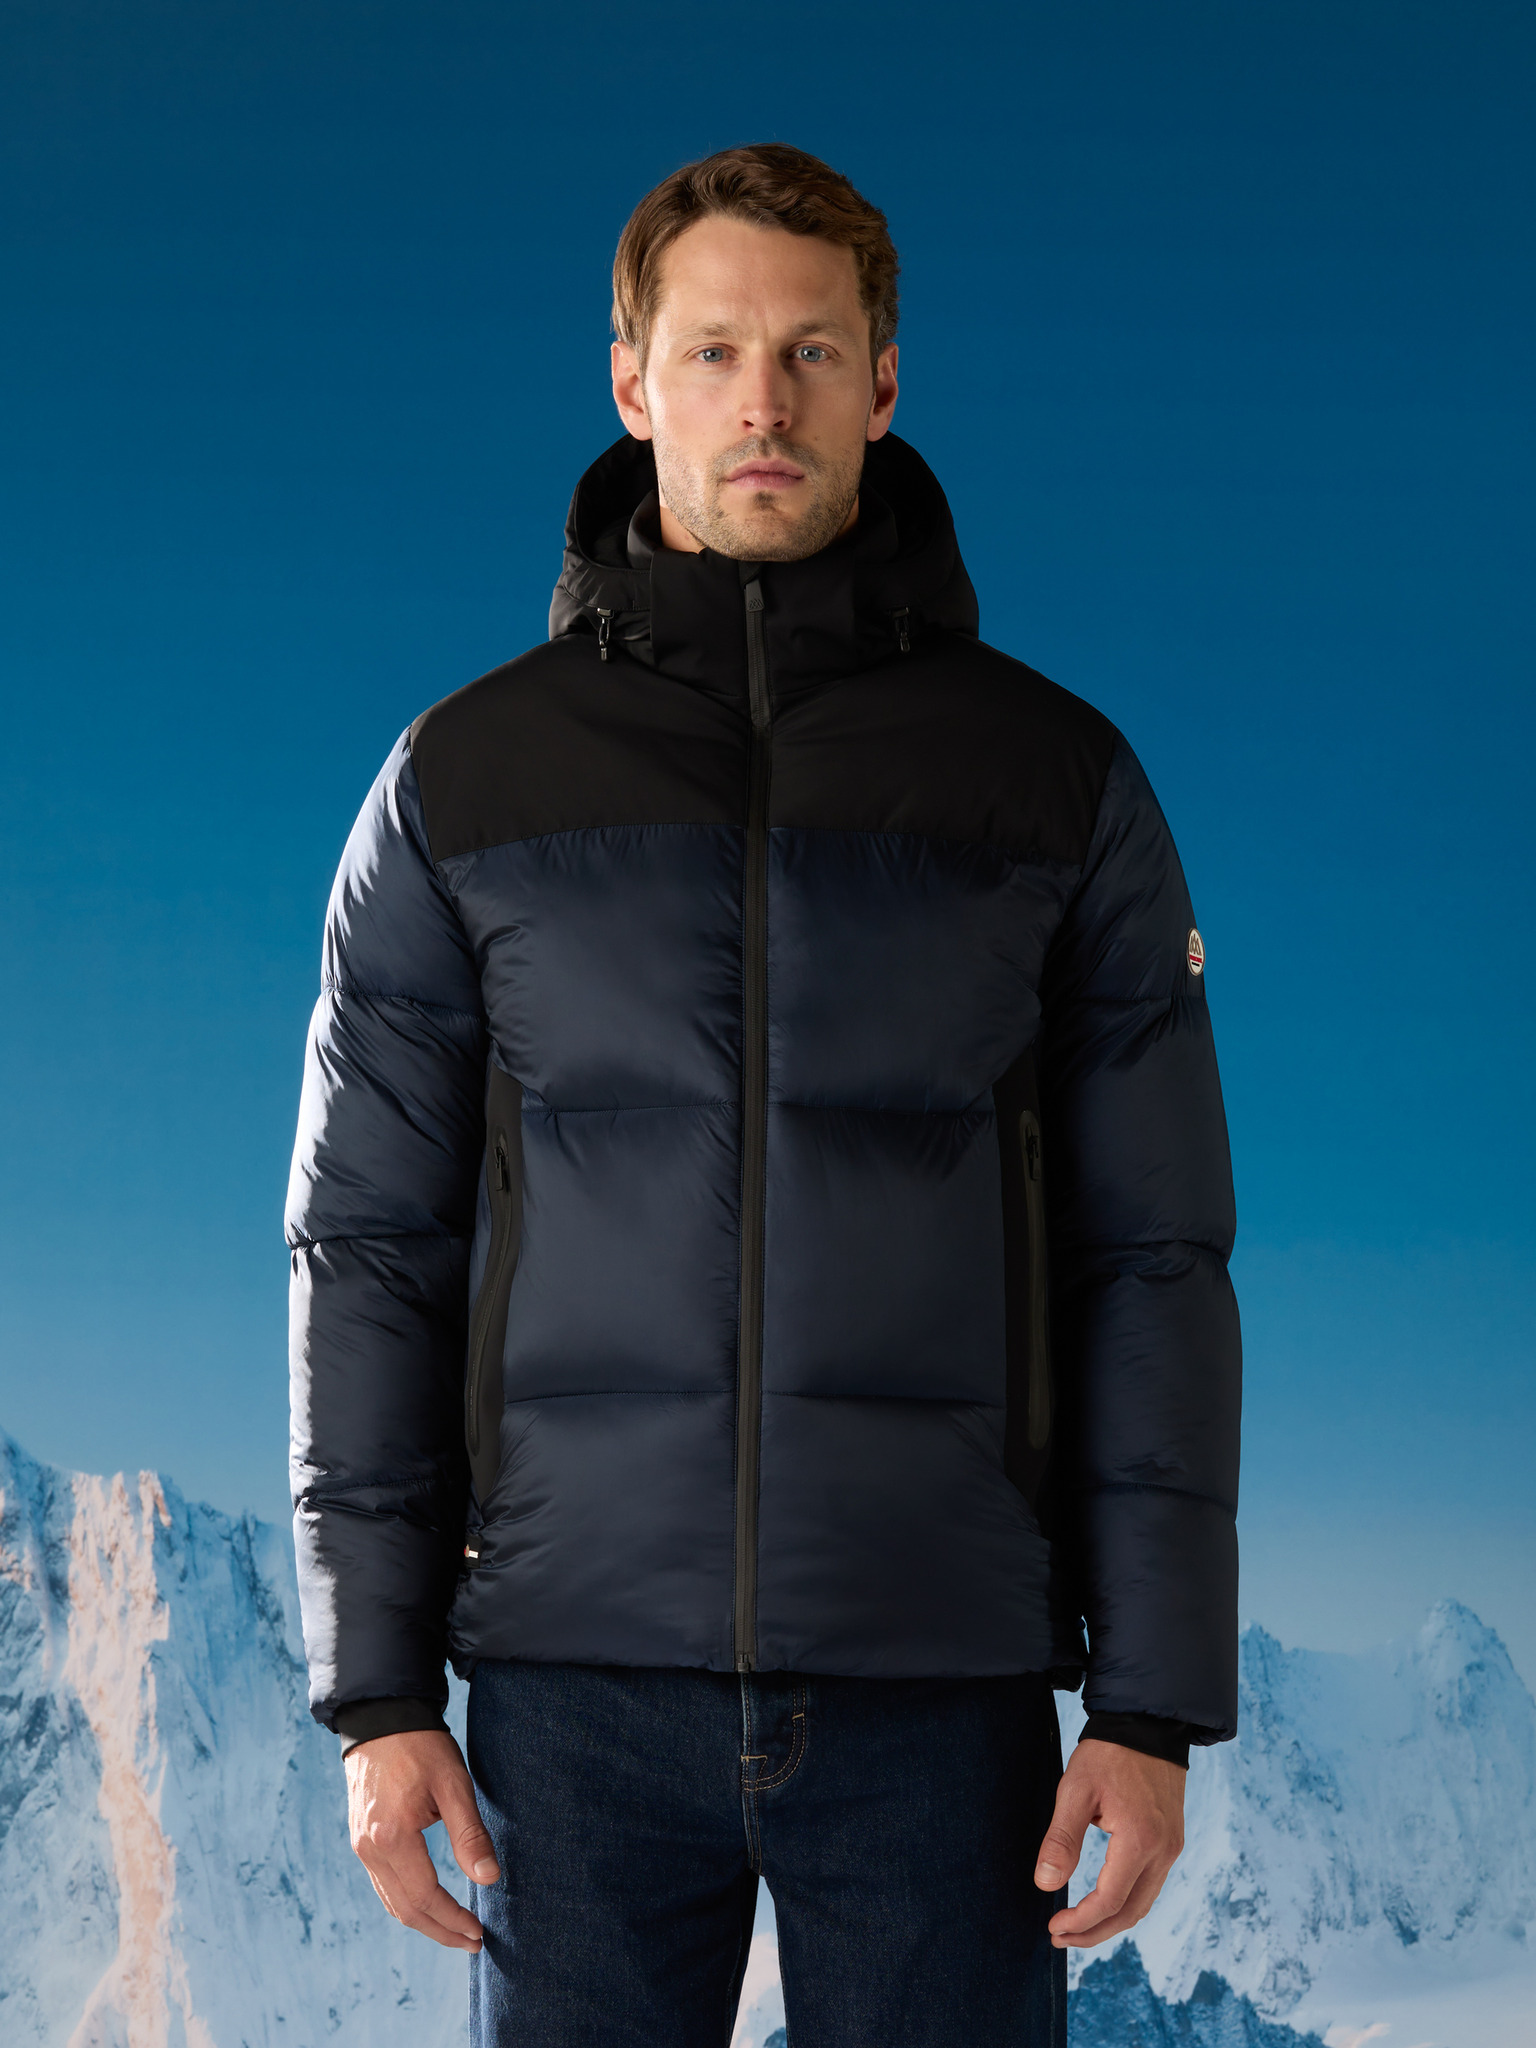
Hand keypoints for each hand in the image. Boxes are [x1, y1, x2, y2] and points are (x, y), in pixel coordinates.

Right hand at [345, 1728, 500, 1950]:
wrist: (381, 1717)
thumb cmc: (421, 1745)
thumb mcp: (454, 1784)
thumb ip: (470, 1834)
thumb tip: (489, 1879)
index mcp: (392, 1837)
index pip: (425, 1897)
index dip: (453, 1920)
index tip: (479, 1932)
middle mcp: (369, 1849)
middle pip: (405, 1910)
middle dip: (441, 1930)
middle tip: (473, 1941)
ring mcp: (360, 1846)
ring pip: (391, 1901)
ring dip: (423, 1921)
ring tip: (455, 1930)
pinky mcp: (360, 1839)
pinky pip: (382, 1884)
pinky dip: (406, 1902)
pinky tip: (427, 1904)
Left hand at [1033, 1739, 1185, 1948]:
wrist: (1148, 1724)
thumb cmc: (1107, 1753)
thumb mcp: (1075, 1789)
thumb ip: (1062, 1839)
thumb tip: (1045, 1885)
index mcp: (1139, 1840)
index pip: (1110, 1901)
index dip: (1080, 1921)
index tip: (1053, 1927)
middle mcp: (1163, 1851)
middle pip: (1130, 1913)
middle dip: (1094, 1933)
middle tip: (1060, 1938)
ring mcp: (1172, 1848)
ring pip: (1142, 1904)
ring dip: (1110, 1922)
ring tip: (1076, 1928)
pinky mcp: (1172, 1842)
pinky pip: (1150, 1886)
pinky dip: (1125, 1903)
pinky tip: (1102, 1903)